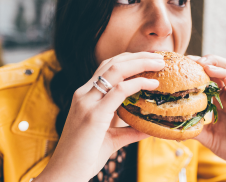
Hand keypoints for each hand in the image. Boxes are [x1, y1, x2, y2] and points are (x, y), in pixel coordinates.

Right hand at [35, 52, 164, 181]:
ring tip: (160, 63)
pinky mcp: (94, 115)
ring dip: (140, 63)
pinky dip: (138, 84)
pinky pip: (119, 91)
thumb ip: (129, 131)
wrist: (65, 174)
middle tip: (159, 56)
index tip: (149, 59)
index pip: (106, 68)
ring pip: (115, 70)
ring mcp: (87, 102)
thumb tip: (150, 128)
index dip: (128, 59)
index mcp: (85, 97)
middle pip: (112, 63)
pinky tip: (152, 84)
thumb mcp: (111, 139)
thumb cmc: (85, 157)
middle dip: (137, 56)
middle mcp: (84, 95)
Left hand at [188, 55, 225, 181]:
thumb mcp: (208, 137)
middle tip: (195, 60)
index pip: (210, 77)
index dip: (199, 68)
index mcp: (222, 99)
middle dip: (210, 61)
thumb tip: (172, 126)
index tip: (184, 62)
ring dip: (221, 70)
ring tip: (207, 67)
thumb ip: (194, 129)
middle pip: (224, 69)